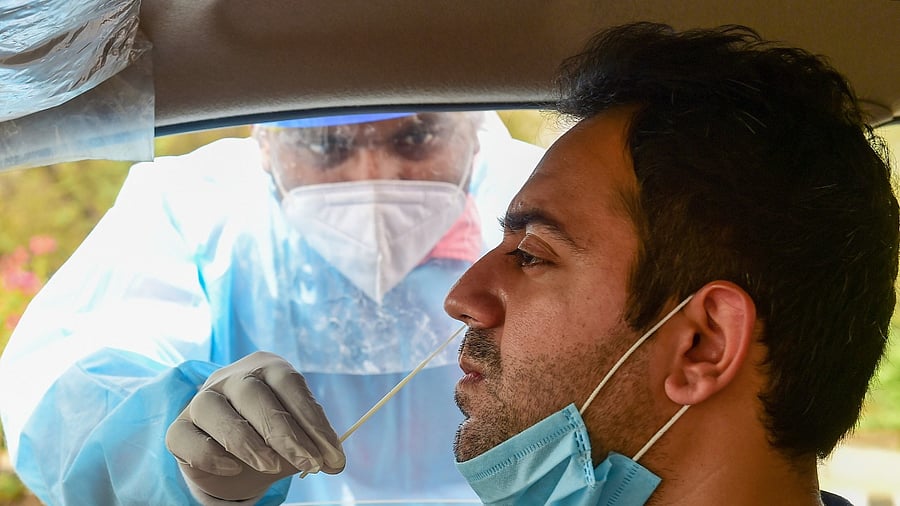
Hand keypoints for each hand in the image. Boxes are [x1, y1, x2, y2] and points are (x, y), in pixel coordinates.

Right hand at [166, 351, 345, 500]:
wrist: (230, 452)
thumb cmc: (269, 434)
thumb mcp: (296, 434)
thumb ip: (313, 443)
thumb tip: (335, 462)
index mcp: (266, 367)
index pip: (290, 384)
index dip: (313, 419)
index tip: (332, 453)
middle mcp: (231, 377)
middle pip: (255, 396)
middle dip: (286, 434)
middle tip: (309, 464)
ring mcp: (201, 399)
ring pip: (217, 411)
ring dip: (249, 443)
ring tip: (273, 468)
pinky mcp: (179, 427)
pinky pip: (187, 437)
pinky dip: (211, 454)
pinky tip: (233, 468)